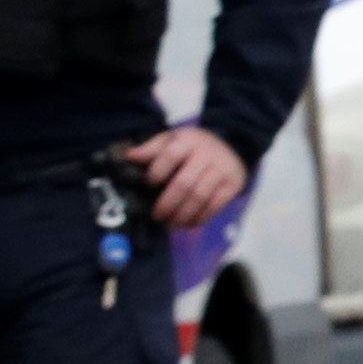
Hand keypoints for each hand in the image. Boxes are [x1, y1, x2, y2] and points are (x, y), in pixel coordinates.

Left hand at [118, 125, 248, 230]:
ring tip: (170, 223)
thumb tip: (130, 157)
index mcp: (188, 140)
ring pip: (199, 197)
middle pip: (184, 183)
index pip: (171, 155)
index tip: (149, 184)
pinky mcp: (232, 184)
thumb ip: (151, 149)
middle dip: (167, 204)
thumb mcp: (172, 139)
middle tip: (157, 216)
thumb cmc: (193, 146)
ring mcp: (221, 170)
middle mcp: (207, 154)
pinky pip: (215, 205)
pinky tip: (188, 223)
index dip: (157, 172)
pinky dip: (200, 218)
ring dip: (182, 215)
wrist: (232, 145)